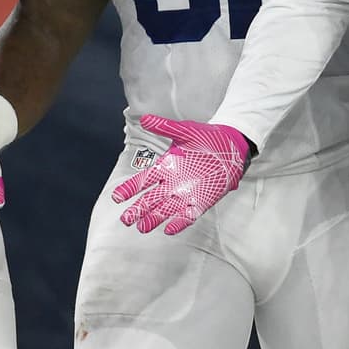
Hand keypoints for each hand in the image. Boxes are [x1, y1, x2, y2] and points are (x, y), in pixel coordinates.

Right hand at [111, 115, 248, 234]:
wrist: (231, 145)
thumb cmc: (206, 137)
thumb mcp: (184, 130)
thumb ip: (164, 127)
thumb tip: (145, 118)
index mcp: (165, 167)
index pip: (143, 181)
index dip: (130, 189)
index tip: (117, 198)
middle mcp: (172, 183)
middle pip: (151, 199)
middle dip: (138, 209)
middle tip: (126, 219)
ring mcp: (186, 193)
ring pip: (166, 209)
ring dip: (155, 218)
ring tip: (142, 227)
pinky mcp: (202, 201)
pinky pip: (188, 215)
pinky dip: (179, 222)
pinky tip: (170, 229)